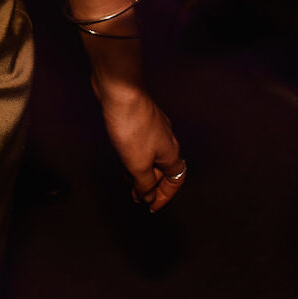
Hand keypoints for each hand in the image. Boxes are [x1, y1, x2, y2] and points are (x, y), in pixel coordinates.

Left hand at [92, 79, 186, 210]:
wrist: (121, 91)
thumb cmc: (132, 126)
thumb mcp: (138, 163)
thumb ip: (145, 183)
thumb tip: (149, 197)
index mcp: (172, 154)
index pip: (175, 181)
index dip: (165, 196)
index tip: (152, 207)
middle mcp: (167, 141)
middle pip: (163, 170)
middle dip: (150, 186)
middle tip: (136, 197)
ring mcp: (155, 128)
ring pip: (151, 157)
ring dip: (141, 171)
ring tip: (127, 181)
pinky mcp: (141, 120)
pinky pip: (142, 145)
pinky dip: (134, 157)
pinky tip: (122, 157)